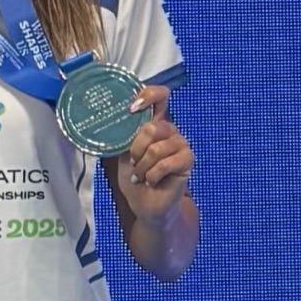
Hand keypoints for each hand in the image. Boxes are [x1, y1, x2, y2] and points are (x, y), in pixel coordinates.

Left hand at [107, 85, 196, 232]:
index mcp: (154, 124)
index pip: (160, 96)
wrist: (146, 205)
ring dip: (143, 167)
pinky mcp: (187, 160)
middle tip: (134, 163)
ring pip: (157, 148)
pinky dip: (153, 176)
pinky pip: (166, 164)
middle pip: (153, 127)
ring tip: (142, 176)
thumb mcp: (123, 155)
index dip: (149, 95)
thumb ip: (124, 136)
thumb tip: (113, 119)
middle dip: (137, 149)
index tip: (131, 108)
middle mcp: (169, 131)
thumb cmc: (135, 179)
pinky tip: (152, 181)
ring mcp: (180, 145)